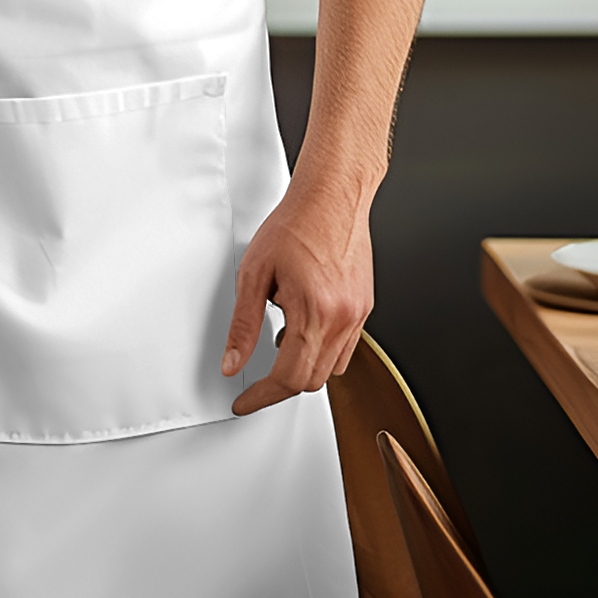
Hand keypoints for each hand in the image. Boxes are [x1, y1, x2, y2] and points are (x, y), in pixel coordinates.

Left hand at [221, 182, 373, 414]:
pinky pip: (346, 347)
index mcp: (314, 312)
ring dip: (304, 368)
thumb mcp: (254, 273)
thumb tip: (233, 362)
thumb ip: (243, 324)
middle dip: (281, 385)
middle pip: (312, 381)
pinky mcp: (364, 307)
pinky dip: (323, 350)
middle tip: (256, 380)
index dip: (262, 396)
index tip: (244, 401)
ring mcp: (357, 315)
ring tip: (280, 341)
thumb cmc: (294, 225)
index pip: (288, 378)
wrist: (331, 196)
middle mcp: (342, 319)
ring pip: (333, 368)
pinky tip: (304, 327)